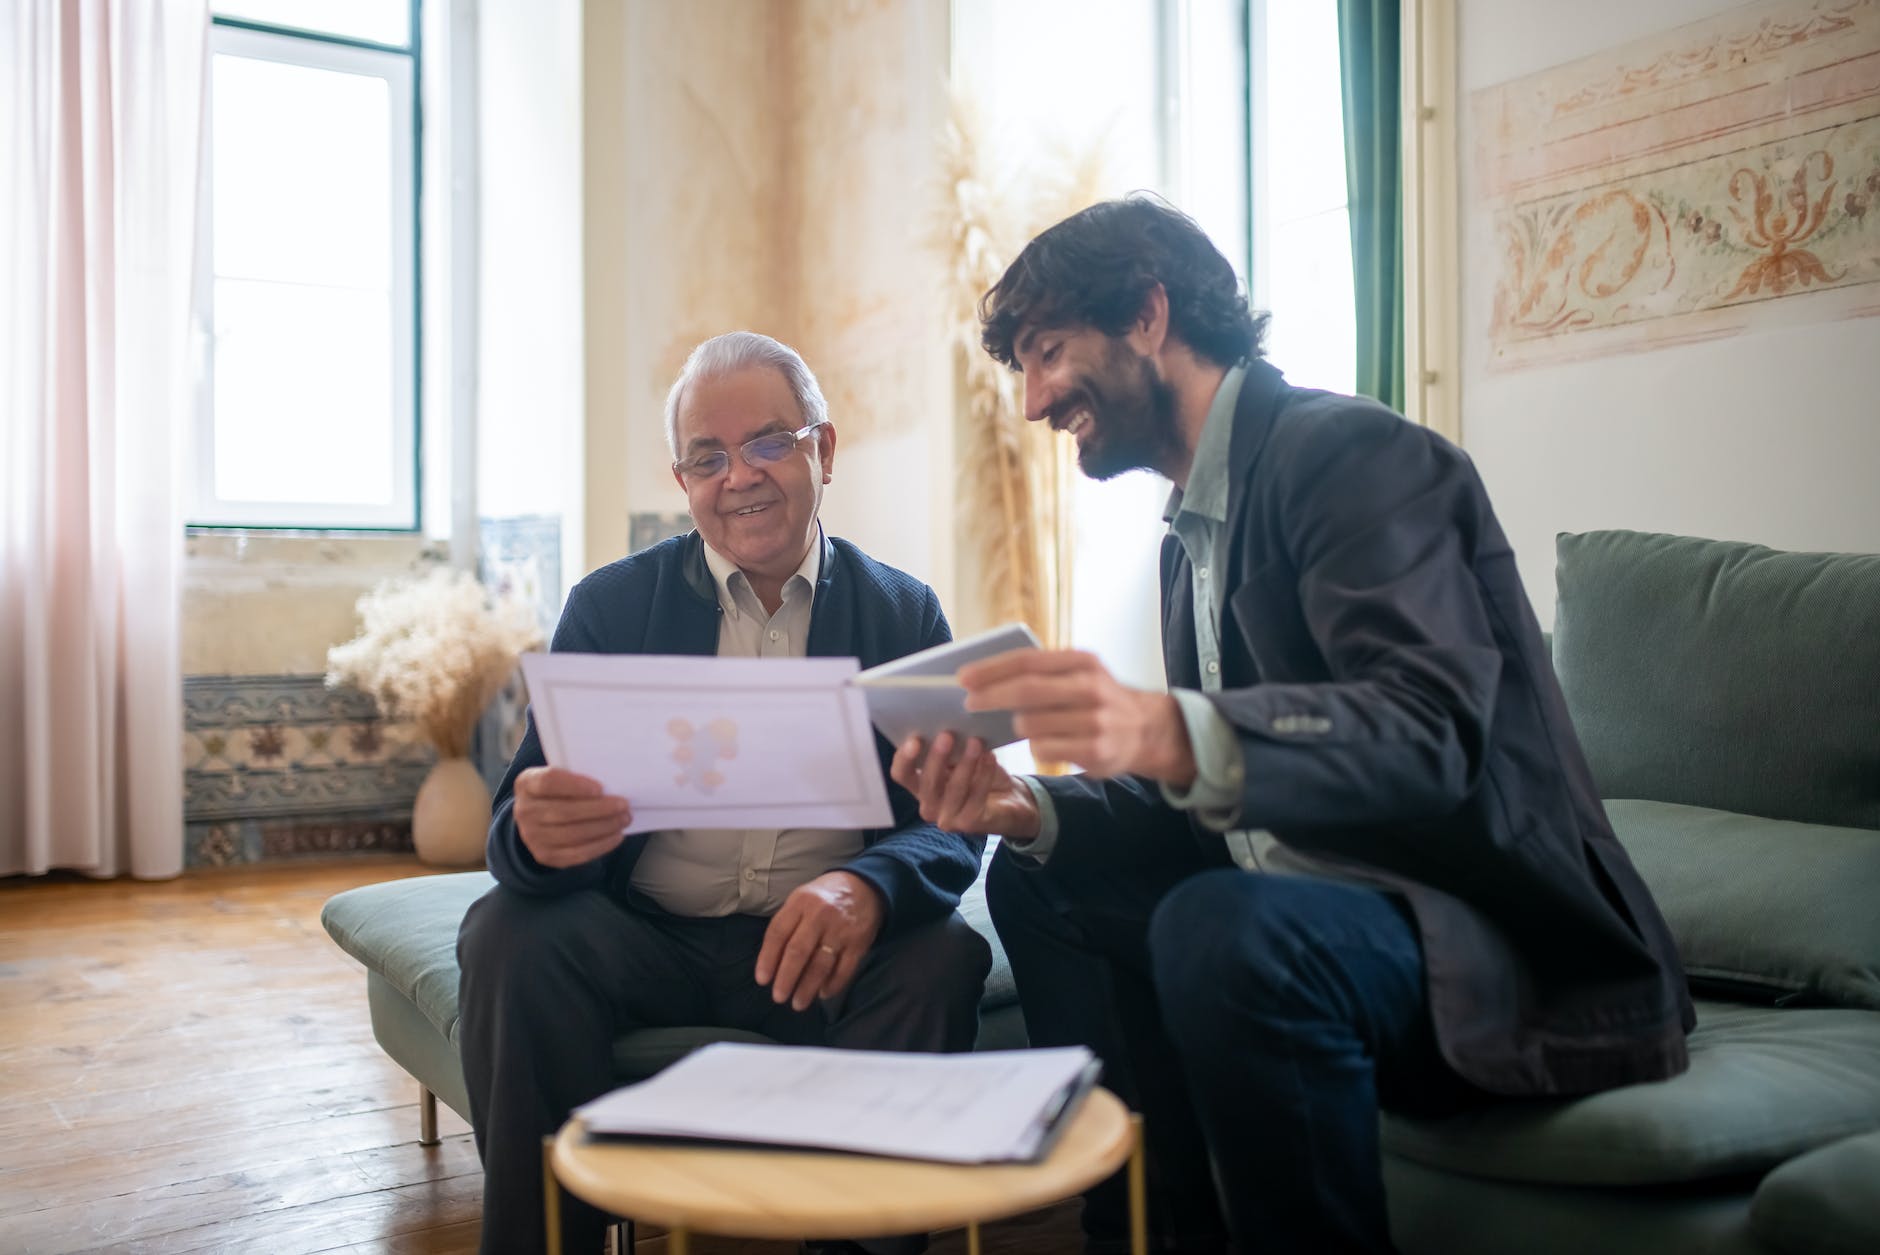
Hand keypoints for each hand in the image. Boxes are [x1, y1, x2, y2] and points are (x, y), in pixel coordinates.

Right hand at [512, 766, 631, 868]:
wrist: (536, 818)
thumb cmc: (556, 791)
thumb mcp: (558, 777)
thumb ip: (577, 776)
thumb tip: (612, 784)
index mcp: (526, 783)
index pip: (548, 782)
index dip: (576, 785)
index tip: (600, 788)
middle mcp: (524, 811)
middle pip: (564, 812)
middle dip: (599, 809)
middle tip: (624, 805)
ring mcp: (532, 837)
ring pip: (573, 835)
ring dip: (604, 827)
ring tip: (623, 819)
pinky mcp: (545, 856)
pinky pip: (576, 854)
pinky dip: (600, 845)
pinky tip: (615, 836)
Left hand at [755, 871, 884, 1011]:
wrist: (865, 885)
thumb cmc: (824, 897)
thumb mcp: (801, 899)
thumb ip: (787, 924)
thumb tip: (771, 961)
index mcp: (801, 902)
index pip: (778, 933)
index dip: (767, 958)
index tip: (762, 980)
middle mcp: (820, 915)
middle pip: (798, 951)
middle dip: (786, 978)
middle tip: (778, 997)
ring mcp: (841, 930)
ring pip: (821, 964)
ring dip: (808, 988)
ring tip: (798, 1003)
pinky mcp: (859, 942)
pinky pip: (845, 969)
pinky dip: (834, 985)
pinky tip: (823, 994)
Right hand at [890, 732, 1040, 838]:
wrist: (1009, 800)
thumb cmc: (979, 775)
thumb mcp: (960, 758)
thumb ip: (949, 747)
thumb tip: (945, 722)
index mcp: (919, 786)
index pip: (901, 774)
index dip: (904, 758)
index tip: (915, 739)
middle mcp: (928, 806)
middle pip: (927, 782)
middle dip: (937, 757)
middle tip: (947, 735)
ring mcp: (947, 819)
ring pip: (954, 789)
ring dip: (965, 763)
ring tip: (976, 742)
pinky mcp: (969, 824)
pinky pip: (976, 797)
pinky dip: (983, 774)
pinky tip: (990, 757)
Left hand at [961, 649, 1197, 784]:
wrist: (1147, 729)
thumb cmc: (1099, 697)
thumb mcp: (1080, 672)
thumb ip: (1043, 672)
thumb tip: (986, 678)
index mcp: (1083, 662)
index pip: (1028, 662)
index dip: (992, 669)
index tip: (963, 677)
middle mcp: (1091, 688)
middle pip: (1026, 692)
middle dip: (991, 696)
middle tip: (968, 702)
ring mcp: (1094, 721)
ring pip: (1031, 725)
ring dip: (1018, 726)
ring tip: (1021, 724)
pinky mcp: (1095, 751)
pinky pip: (1044, 750)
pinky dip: (1037, 747)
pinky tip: (1046, 743)